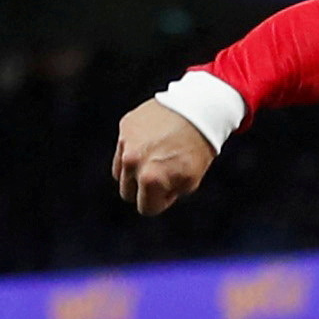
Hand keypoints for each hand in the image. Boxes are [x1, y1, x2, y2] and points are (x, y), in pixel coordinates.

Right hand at [112, 99, 216, 215]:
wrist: (198, 109)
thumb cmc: (198, 148)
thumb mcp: (190, 181)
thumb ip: (167, 194)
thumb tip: (151, 196)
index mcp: (150, 179)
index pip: (146, 208)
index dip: (161, 202)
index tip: (171, 189)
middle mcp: (132, 161)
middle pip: (128, 192)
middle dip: (143, 189)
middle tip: (163, 175)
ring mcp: (126, 142)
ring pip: (120, 172)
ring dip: (135, 171)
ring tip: (156, 157)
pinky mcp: (125, 126)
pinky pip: (123, 148)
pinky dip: (135, 149)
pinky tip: (154, 140)